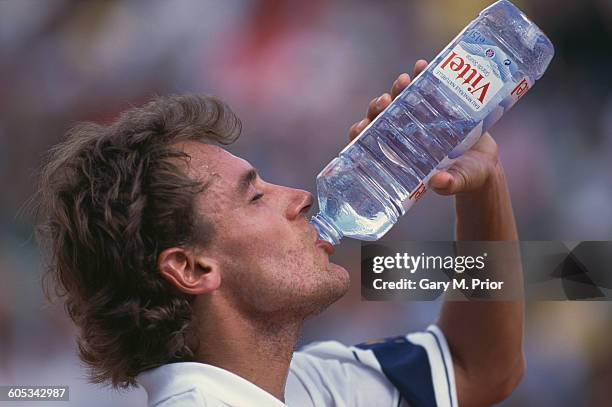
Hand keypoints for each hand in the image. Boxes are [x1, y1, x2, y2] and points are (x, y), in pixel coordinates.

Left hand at [348, 59, 499, 195]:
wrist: (486, 163)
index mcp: (399, 154)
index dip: (362, 133)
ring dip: (398, 88)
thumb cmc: (466, 177)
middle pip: (381, 116)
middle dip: (378, 106)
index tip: (362, 127)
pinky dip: (421, 75)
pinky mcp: (436, 104)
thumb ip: (450, 184)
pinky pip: (424, 87)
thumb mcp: (459, 181)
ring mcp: (419, 117)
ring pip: (400, 99)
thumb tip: (439, 182)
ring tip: (404, 80)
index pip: (370, 142)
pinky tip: (421, 66)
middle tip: (385, 100)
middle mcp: (404, 133)